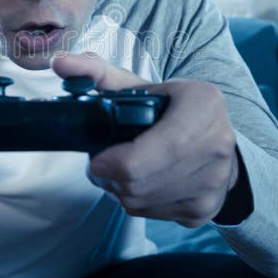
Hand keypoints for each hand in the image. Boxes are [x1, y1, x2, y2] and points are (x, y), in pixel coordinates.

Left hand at [51, 52, 239, 227]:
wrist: (215, 141)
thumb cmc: (169, 110)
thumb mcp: (137, 86)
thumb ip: (95, 72)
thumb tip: (60, 63)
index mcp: (203, 103)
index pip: (156, 149)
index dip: (116, 161)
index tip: (97, 157)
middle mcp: (217, 144)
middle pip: (141, 181)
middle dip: (110, 176)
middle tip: (101, 163)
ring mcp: (214, 181)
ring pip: (143, 201)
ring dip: (121, 189)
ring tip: (120, 169)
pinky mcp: (205, 209)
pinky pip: (153, 214)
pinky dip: (138, 202)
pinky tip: (140, 182)